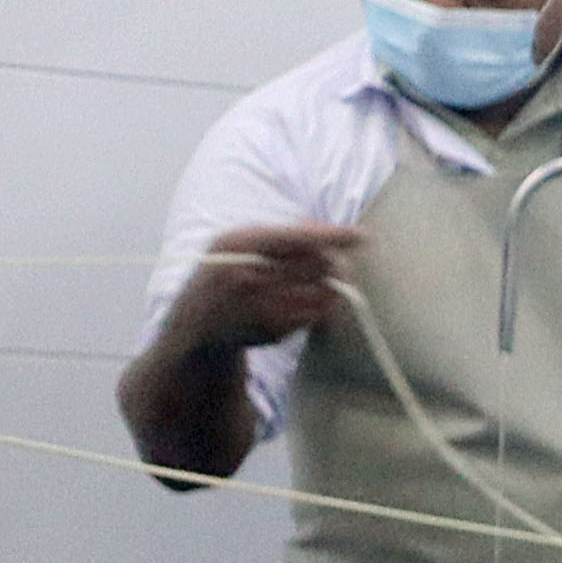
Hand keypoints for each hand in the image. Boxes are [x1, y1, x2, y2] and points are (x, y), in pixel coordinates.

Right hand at [173, 222, 361, 349]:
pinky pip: (317, 314)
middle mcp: (249, 277)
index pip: (296, 238)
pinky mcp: (275, 331)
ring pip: (323, 291)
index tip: (361, 236)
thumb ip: (280, 232)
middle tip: (334, 260)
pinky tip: (306, 298)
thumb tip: (329, 231)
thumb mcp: (238, 241)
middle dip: (335, 261)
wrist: (199, 321)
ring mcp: (262, 307)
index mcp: (238, 245)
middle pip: (318, 265)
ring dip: (333, 284)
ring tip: (322, 279)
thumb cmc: (225, 271)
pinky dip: (321, 304)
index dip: (332, 237)